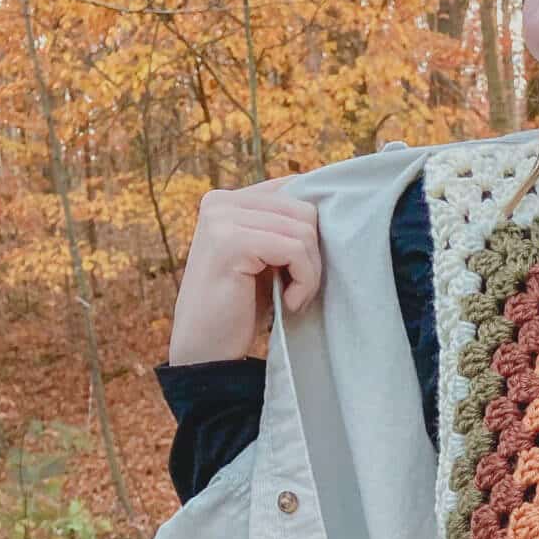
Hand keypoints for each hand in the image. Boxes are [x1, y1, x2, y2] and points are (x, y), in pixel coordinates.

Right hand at [167, 176, 320, 365]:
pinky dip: (304, 281)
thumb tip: (331, 209)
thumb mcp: (265, 260)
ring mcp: (223, 218)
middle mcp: (221, 201)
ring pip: (304, 232)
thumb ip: (283, 229)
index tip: (303, 267)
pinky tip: (288, 302)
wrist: (207, 348)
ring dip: (310, 273)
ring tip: (291, 297)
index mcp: (228, 200)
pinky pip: (295, 250)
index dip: (311, 229)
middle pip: (304, 211)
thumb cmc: (241, 307)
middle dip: (313, 256)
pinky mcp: (231, 241)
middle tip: (299, 289)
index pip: (292, 190)